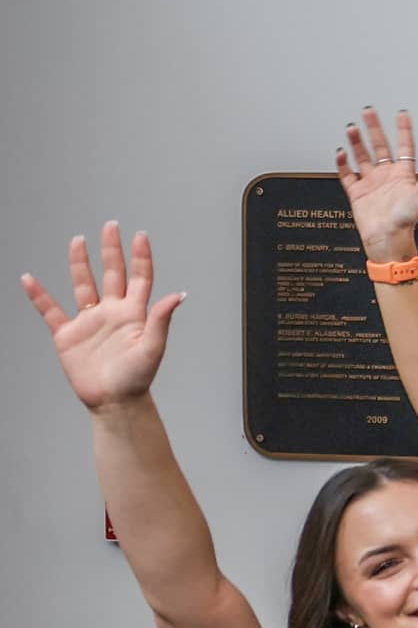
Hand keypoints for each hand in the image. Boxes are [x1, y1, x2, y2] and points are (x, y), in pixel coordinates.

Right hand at [21, 223, 183, 410]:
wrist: (114, 401)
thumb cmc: (137, 378)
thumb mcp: (153, 347)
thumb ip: (161, 320)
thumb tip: (178, 295)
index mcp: (134, 313)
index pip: (139, 278)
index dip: (141, 257)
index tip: (141, 235)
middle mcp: (112, 312)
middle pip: (111, 273)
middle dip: (111, 250)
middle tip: (110, 226)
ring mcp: (89, 322)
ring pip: (83, 285)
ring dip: (80, 264)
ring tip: (77, 241)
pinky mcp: (67, 335)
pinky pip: (50, 311)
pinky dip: (38, 296)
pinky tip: (29, 279)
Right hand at [333, 107, 417, 260]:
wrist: (388, 237)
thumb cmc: (407, 219)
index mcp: (404, 174)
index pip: (405, 145)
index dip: (404, 129)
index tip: (402, 114)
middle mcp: (387, 175)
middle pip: (380, 145)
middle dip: (374, 127)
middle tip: (369, 111)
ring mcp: (371, 182)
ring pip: (362, 155)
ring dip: (357, 141)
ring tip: (352, 127)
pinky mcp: (357, 191)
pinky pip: (347, 173)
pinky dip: (343, 162)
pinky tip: (341, 151)